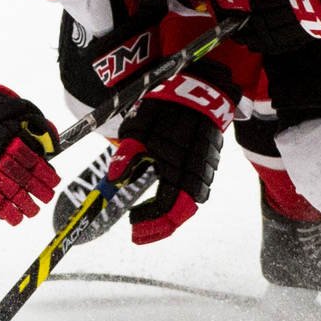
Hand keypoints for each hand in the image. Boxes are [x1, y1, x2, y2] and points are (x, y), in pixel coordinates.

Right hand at [0, 79, 59, 223]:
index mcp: (4, 132)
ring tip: (33, 211)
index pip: (28, 157)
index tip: (54, 180)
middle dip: (35, 188)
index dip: (43, 171)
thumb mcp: (11, 109)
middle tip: (47, 196)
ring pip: (4, 187)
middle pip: (18, 174)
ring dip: (21, 202)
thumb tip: (53, 144)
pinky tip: (13, 217)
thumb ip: (33, 124)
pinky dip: (0, 209)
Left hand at [106, 73, 233, 243]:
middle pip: (182, 213)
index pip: (168, 208)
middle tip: (138, 232)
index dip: (150, 222)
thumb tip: (113, 179)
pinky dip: (178, 200)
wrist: (199, 87)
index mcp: (178, 167)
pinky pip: (195, 189)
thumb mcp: (141, 127)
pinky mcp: (208, 162)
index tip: (132, 225)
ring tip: (147, 219)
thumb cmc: (167, 107)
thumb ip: (128, 154)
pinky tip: (163, 199)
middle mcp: (196, 173)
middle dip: (159, 227)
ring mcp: (205, 168)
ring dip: (169, 215)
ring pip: (190, 203)